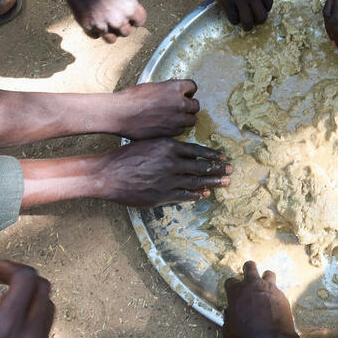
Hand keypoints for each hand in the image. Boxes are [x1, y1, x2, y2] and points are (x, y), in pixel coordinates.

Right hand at [0, 260, 53, 337]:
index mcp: (8, 328)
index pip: (27, 278)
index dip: (11, 266)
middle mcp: (31, 337)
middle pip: (44, 288)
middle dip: (23, 278)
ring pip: (48, 308)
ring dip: (30, 297)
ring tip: (3, 301)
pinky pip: (45, 330)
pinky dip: (32, 317)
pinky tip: (8, 326)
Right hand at [56, 0, 146, 42]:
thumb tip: (130, 2)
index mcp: (129, 8)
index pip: (140, 21)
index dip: (136, 18)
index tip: (131, 16)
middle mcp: (117, 20)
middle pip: (126, 32)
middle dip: (123, 25)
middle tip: (116, 17)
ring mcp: (101, 25)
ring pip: (111, 39)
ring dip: (111, 32)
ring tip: (107, 23)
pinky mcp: (86, 26)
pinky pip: (95, 35)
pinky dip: (95, 30)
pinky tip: (94, 20)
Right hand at [96, 138, 230, 205]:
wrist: (107, 174)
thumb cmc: (125, 156)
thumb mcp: (149, 143)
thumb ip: (167, 147)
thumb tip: (184, 151)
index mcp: (168, 146)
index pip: (197, 150)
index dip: (212, 155)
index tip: (222, 157)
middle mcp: (171, 161)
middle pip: (201, 165)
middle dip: (217, 168)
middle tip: (230, 170)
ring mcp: (167, 179)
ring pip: (196, 180)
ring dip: (212, 182)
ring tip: (225, 182)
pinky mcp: (162, 194)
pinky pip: (184, 194)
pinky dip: (196, 194)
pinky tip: (205, 194)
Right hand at [112, 79, 199, 138]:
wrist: (121, 113)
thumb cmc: (132, 99)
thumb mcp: (153, 87)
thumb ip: (168, 90)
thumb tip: (174, 93)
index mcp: (175, 88)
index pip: (193, 86)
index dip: (189, 90)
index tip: (186, 94)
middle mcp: (180, 103)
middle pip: (195, 106)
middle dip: (189, 106)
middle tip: (180, 107)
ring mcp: (177, 119)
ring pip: (191, 120)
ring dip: (185, 119)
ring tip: (174, 118)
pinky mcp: (171, 132)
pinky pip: (181, 131)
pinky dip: (176, 129)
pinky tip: (167, 126)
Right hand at [195, 0, 272, 29]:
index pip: (268, 5)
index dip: (263, 10)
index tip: (256, 10)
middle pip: (261, 17)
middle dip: (257, 21)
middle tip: (251, 20)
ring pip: (247, 21)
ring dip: (246, 25)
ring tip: (242, 23)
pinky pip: (233, 18)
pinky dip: (233, 20)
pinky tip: (231, 15)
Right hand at [223, 261, 297, 337]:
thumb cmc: (246, 336)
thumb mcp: (229, 330)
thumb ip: (228, 318)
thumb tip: (229, 313)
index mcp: (236, 291)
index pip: (230, 281)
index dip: (231, 287)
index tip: (232, 292)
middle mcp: (252, 285)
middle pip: (250, 266)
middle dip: (248, 269)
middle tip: (248, 275)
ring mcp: (269, 288)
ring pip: (268, 274)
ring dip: (265, 279)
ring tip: (264, 288)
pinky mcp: (282, 295)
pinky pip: (278, 290)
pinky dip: (275, 296)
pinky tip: (274, 305)